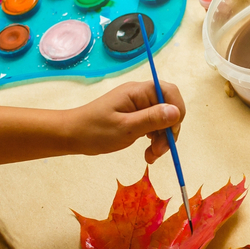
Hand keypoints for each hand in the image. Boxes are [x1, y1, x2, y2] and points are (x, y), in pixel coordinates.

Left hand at [64, 81, 185, 163]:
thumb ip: (152, 119)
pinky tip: (147, 152)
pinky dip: (154, 140)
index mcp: (138, 92)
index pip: (170, 92)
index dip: (177, 111)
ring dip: (162, 139)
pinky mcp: (135, 117)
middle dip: (169, 131)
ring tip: (151, 156)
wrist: (72, 135)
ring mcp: (138, 106)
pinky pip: (153, 126)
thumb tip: (176, 112)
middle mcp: (140, 96)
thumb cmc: (94, 130)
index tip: (170, 132)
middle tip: (159, 151)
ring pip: (163, 120)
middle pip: (169, 108)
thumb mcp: (125, 128)